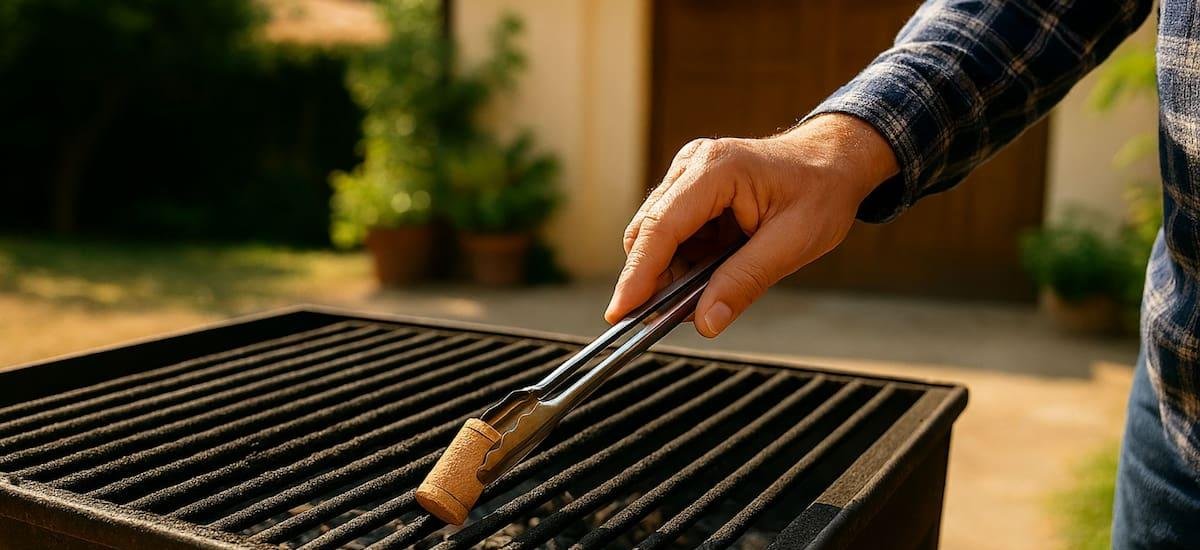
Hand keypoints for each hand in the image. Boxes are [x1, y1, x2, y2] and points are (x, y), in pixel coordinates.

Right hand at [604, 114, 898, 336]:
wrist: (834, 160)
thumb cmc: (821, 191)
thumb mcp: (793, 242)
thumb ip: (745, 281)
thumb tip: (705, 322)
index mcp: (716, 169)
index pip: (662, 227)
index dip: (637, 274)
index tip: (621, 313)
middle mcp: (691, 166)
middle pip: (648, 233)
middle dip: (653, 280)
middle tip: (672, 318)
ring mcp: (687, 176)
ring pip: (655, 238)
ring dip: (671, 273)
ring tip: (706, 295)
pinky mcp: (690, 191)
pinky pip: (672, 236)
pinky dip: (683, 263)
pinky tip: (710, 275)